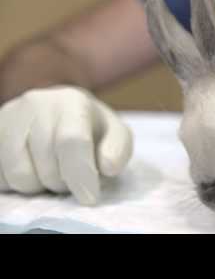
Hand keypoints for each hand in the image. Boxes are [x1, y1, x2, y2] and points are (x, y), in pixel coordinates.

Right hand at [0, 86, 132, 204]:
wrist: (60, 112)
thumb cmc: (92, 127)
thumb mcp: (116, 134)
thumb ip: (118, 149)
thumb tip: (107, 167)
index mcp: (71, 101)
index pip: (72, 141)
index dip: (81, 175)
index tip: (89, 197)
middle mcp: (36, 103)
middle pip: (47, 165)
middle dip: (64, 183)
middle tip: (72, 174)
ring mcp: (8, 117)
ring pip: (19, 176)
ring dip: (39, 185)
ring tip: (51, 170)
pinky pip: (0, 178)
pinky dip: (16, 183)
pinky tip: (31, 167)